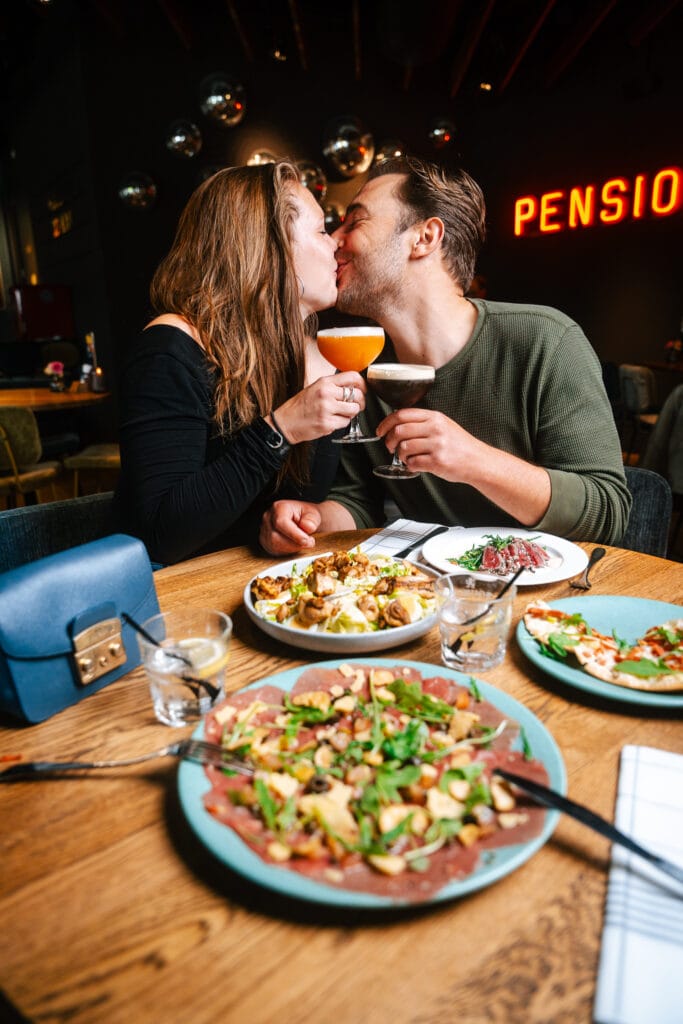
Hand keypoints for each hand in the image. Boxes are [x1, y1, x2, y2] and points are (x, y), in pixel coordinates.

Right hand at [259, 500, 321, 554]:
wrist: (303, 520)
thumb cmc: (307, 516)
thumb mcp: (314, 514)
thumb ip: (312, 520)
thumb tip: (307, 527)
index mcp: (279, 507)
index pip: (280, 522)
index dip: (294, 534)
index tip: (306, 540)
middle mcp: (268, 517)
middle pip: (275, 536)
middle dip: (294, 543)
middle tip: (309, 542)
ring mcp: (265, 530)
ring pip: (274, 545)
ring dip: (292, 548)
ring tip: (303, 542)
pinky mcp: (266, 541)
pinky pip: (274, 550)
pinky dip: (287, 551)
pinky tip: (295, 545)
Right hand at [271, 372, 365, 443]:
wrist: (285, 423)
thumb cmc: (299, 407)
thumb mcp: (315, 388)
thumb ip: (333, 386)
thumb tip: (353, 387)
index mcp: (324, 382)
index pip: (353, 377)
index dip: (362, 384)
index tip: (363, 390)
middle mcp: (326, 393)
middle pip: (357, 395)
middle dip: (360, 402)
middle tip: (355, 406)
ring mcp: (327, 409)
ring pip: (354, 410)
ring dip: (351, 414)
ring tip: (340, 414)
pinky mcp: (327, 423)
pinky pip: (346, 422)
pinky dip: (342, 423)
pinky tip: (332, 421)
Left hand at [376, 408, 551, 523]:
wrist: (478, 461)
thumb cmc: (459, 445)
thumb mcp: (443, 425)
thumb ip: (423, 422)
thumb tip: (397, 425)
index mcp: (435, 417)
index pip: (402, 414)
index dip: (386, 423)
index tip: (380, 431)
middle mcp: (435, 428)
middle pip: (399, 430)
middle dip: (389, 441)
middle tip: (390, 447)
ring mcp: (437, 445)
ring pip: (404, 448)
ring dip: (400, 455)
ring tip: (406, 458)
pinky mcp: (438, 461)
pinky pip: (413, 463)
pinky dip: (410, 466)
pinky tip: (416, 465)